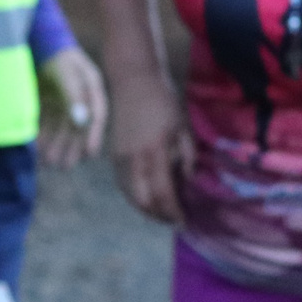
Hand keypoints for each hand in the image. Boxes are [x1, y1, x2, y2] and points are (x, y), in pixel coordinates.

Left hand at [38, 45, 109, 168]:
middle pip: (78, 126)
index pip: (97, 116)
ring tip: (50, 162)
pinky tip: (37, 149)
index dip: (93, 136)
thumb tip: (82, 121)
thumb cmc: (54, 52)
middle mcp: (79, 97)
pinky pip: (46, 123)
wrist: (33, 37)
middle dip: (71, 147)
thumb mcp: (66, 72)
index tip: (90, 155)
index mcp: (92, 88)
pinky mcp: (46, 100)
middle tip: (64, 166)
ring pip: (61, 128)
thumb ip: (75, 95)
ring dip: (57, 145)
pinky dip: (43, 136)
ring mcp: (62, 99)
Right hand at [107, 67, 191, 222]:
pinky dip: (134, 197)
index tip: (184, 221)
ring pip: (130, 195)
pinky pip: (122, 185)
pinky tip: (146, 198)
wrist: (133, 81)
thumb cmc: (162, 101)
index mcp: (154, 152)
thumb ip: (186, 157)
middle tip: (173, 220)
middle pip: (143, 201)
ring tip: (161, 213)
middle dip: (159, 215)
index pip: (163, 194)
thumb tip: (188, 181)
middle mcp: (133, 160)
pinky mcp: (113, 155)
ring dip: (145, 209)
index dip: (173, 211)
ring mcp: (119, 158)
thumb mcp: (182, 128)